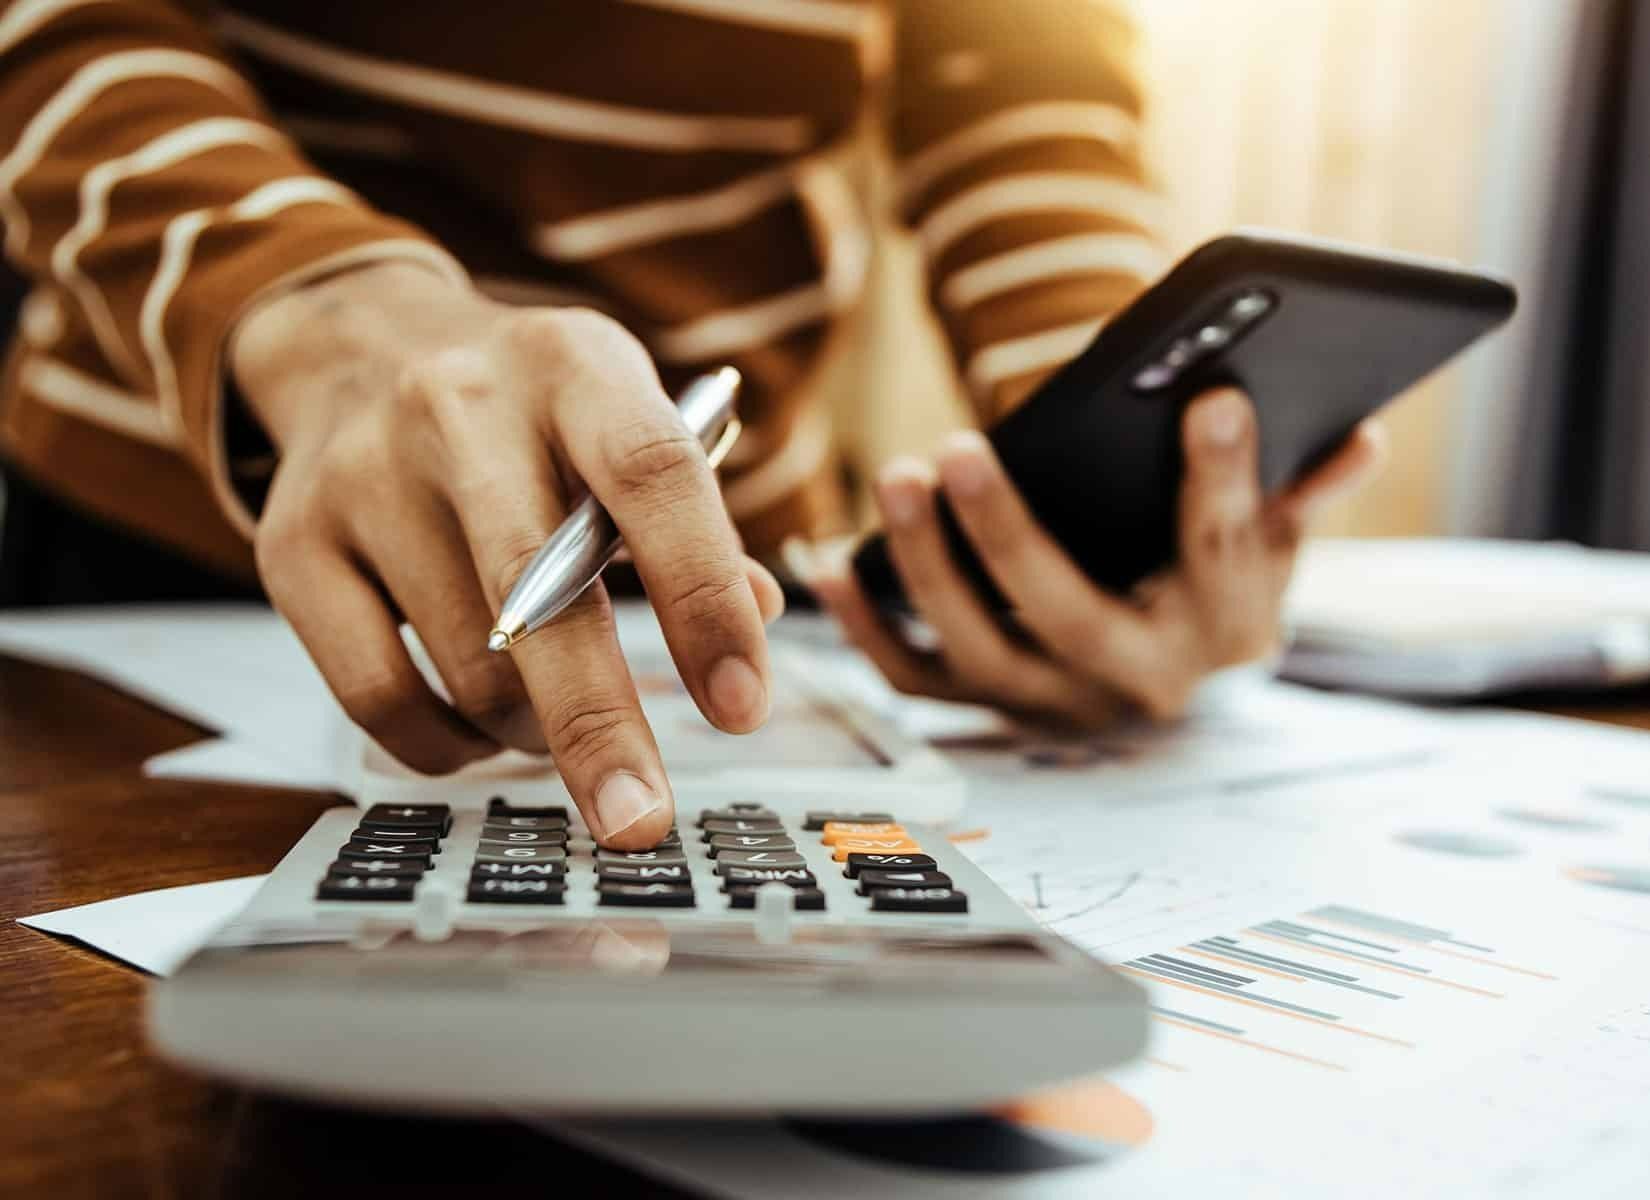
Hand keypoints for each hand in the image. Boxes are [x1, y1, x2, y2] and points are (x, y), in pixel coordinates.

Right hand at [232, 262, 781, 846]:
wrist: (361, 346)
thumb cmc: (528, 406)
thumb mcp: (622, 414)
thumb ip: (693, 516)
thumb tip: (758, 615)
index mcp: (571, 366)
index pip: (652, 479)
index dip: (705, 599)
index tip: (741, 707)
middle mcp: (458, 409)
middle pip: (538, 595)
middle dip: (599, 728)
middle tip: (640, 820)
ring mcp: (364, 477)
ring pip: (468, 667)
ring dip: (533, 731)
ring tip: (557, 720)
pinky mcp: (292, 547)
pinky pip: (375, 700)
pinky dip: (446, 747)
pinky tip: (480, 731)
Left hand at [811, 388, 1382, 726]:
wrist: (1176, 675)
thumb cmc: (1218, 580)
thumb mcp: (1272, 538)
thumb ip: (1301, 490)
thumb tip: (1357, 437)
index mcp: (1225, 630)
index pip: (1221, 551)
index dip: (1220, 477)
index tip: (1210, 397)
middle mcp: (1137, 682)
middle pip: (1066, 615)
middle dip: (1007, 535)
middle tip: (957, 449)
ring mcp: (1055, 701)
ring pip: (977, 649)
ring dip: (924, 568)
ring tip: (896, 478)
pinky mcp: (991, 707)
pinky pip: (914, 677)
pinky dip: (864, 625)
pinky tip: (828, 560)